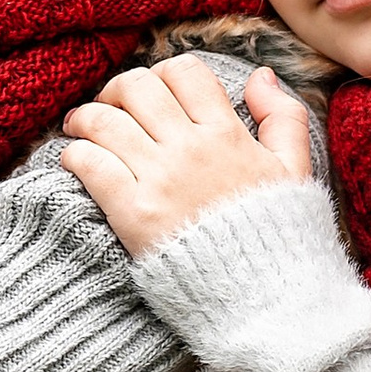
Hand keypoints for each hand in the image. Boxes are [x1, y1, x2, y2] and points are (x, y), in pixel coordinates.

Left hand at [60, 58, 313, 257]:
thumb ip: (283, 117)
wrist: (264, 299)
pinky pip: (90, 164)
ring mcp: (161, 180)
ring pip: (104, 121)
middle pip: (136, 87)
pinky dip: (75, 155)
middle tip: (109, 108)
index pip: (184, 72)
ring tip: (80, 130)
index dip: (162, 73)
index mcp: (228, 134)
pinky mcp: (134, 214)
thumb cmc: (277, 237)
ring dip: (85, 119)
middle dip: (116, 91)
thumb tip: (260, 75)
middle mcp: (191, 150)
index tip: (153, 93)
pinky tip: (76, 162)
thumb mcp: (295, 170)